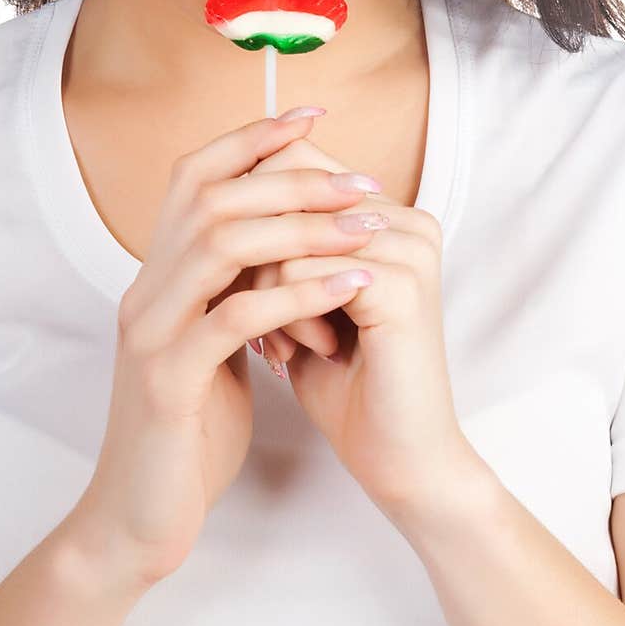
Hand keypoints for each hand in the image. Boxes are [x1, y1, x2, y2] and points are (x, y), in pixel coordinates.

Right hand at [71, 112, 385, 587]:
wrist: (139, 518)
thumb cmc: (189, 431)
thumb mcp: (212, 347)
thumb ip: (233, 294)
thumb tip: (284, 245)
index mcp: (158, 277)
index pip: (193, 177)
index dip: (249, 139)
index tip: (310, 118)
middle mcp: (146, 292)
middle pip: (212, 198)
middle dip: (291, 177)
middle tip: (361, 181)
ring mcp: (151, 333)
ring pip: (221, 245)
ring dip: (301, 228)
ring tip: (366, 227)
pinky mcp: (168, 381)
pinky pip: (234, 318)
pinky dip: (296, 294)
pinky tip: (348, 289)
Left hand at [248, 134, 471, 525]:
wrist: (398, 459)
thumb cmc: (345, 382)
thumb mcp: (302, 297)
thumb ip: (278, 242)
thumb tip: (215, 192)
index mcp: (391, 214)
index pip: (292, 166)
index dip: (251, 225)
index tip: (257, 289)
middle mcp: (409, 221)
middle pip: (284, 192)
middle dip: (255, 258)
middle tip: (267, 320)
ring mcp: (409, 251)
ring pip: (284, 239)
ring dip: (268, 299)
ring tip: (289, 343)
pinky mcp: (400, 288)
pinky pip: (300, 276)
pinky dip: (286, 319)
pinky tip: (312, 353)